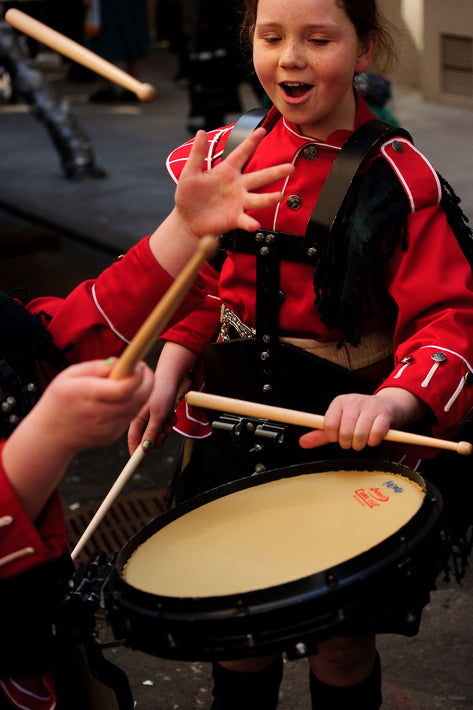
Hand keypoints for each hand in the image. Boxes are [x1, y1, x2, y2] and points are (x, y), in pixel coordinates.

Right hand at [2, 359, 153, 519]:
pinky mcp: (113, 436)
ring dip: (143, 391)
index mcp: (87, 394)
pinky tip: (122, 397)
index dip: (138, 374)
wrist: (50, 436)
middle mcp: (100, 413)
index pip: (124, 387)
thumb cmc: (59, 400)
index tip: (138, 364)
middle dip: (147, 380)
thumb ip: (96, 367)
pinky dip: (133, 404)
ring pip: (139, 407)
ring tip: (132, 380)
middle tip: (142, 369)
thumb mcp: (69, 375)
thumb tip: (121, 361)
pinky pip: (131, 416)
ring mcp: (108, 428)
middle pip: (139, 398)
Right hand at [128, 342, 195, 452]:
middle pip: (148, 440)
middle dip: (159, 437)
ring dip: (166, 428)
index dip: (135, 454)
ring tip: (169, 416)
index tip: (138, 466)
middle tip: (165, 429)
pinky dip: (169, 422)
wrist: (170, 377)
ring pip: (158, 434)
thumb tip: (145, 448)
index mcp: (136, 420)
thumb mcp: (158, 415)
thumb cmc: (162, 392)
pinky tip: (170, 412)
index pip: (133, 441)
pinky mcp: (158, 415)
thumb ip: (151, 432)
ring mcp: (149, 418)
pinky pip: (164, 426)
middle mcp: (141, 420)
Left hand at [175, 127, 294, 235]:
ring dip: (269, 198)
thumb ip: (197, 154)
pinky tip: (255, 225)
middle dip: (276, 172)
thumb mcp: (190, 172)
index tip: (263, 130)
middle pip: (260, 177)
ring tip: (279, 196)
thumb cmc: (188, 196)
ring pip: (258, 199)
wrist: (187, 221)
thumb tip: (201, 132)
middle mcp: (237, 186)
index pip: (242, 153)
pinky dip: (251, 223)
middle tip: (290, 167)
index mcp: (227, 171)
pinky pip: (246, 220)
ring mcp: (238, 202)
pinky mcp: (235, 218)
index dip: (252, 142)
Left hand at [299, 388, 426, 450]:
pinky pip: (376, 434)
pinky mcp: (385, 414)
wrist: (389, 406)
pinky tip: (373, 439)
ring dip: (360, 444)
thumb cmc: (361, 416)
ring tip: (362, 441)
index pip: (329, 424)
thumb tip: (302, 442)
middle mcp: (353, 401)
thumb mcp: (340, 423)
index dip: (333, 437)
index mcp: (339, 402)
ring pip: (359, 434)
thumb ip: (321, 434)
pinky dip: (373, 441)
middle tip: (352, 442)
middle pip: (344, 432)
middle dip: (347, 443)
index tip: (338, 438)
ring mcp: (370, 406)